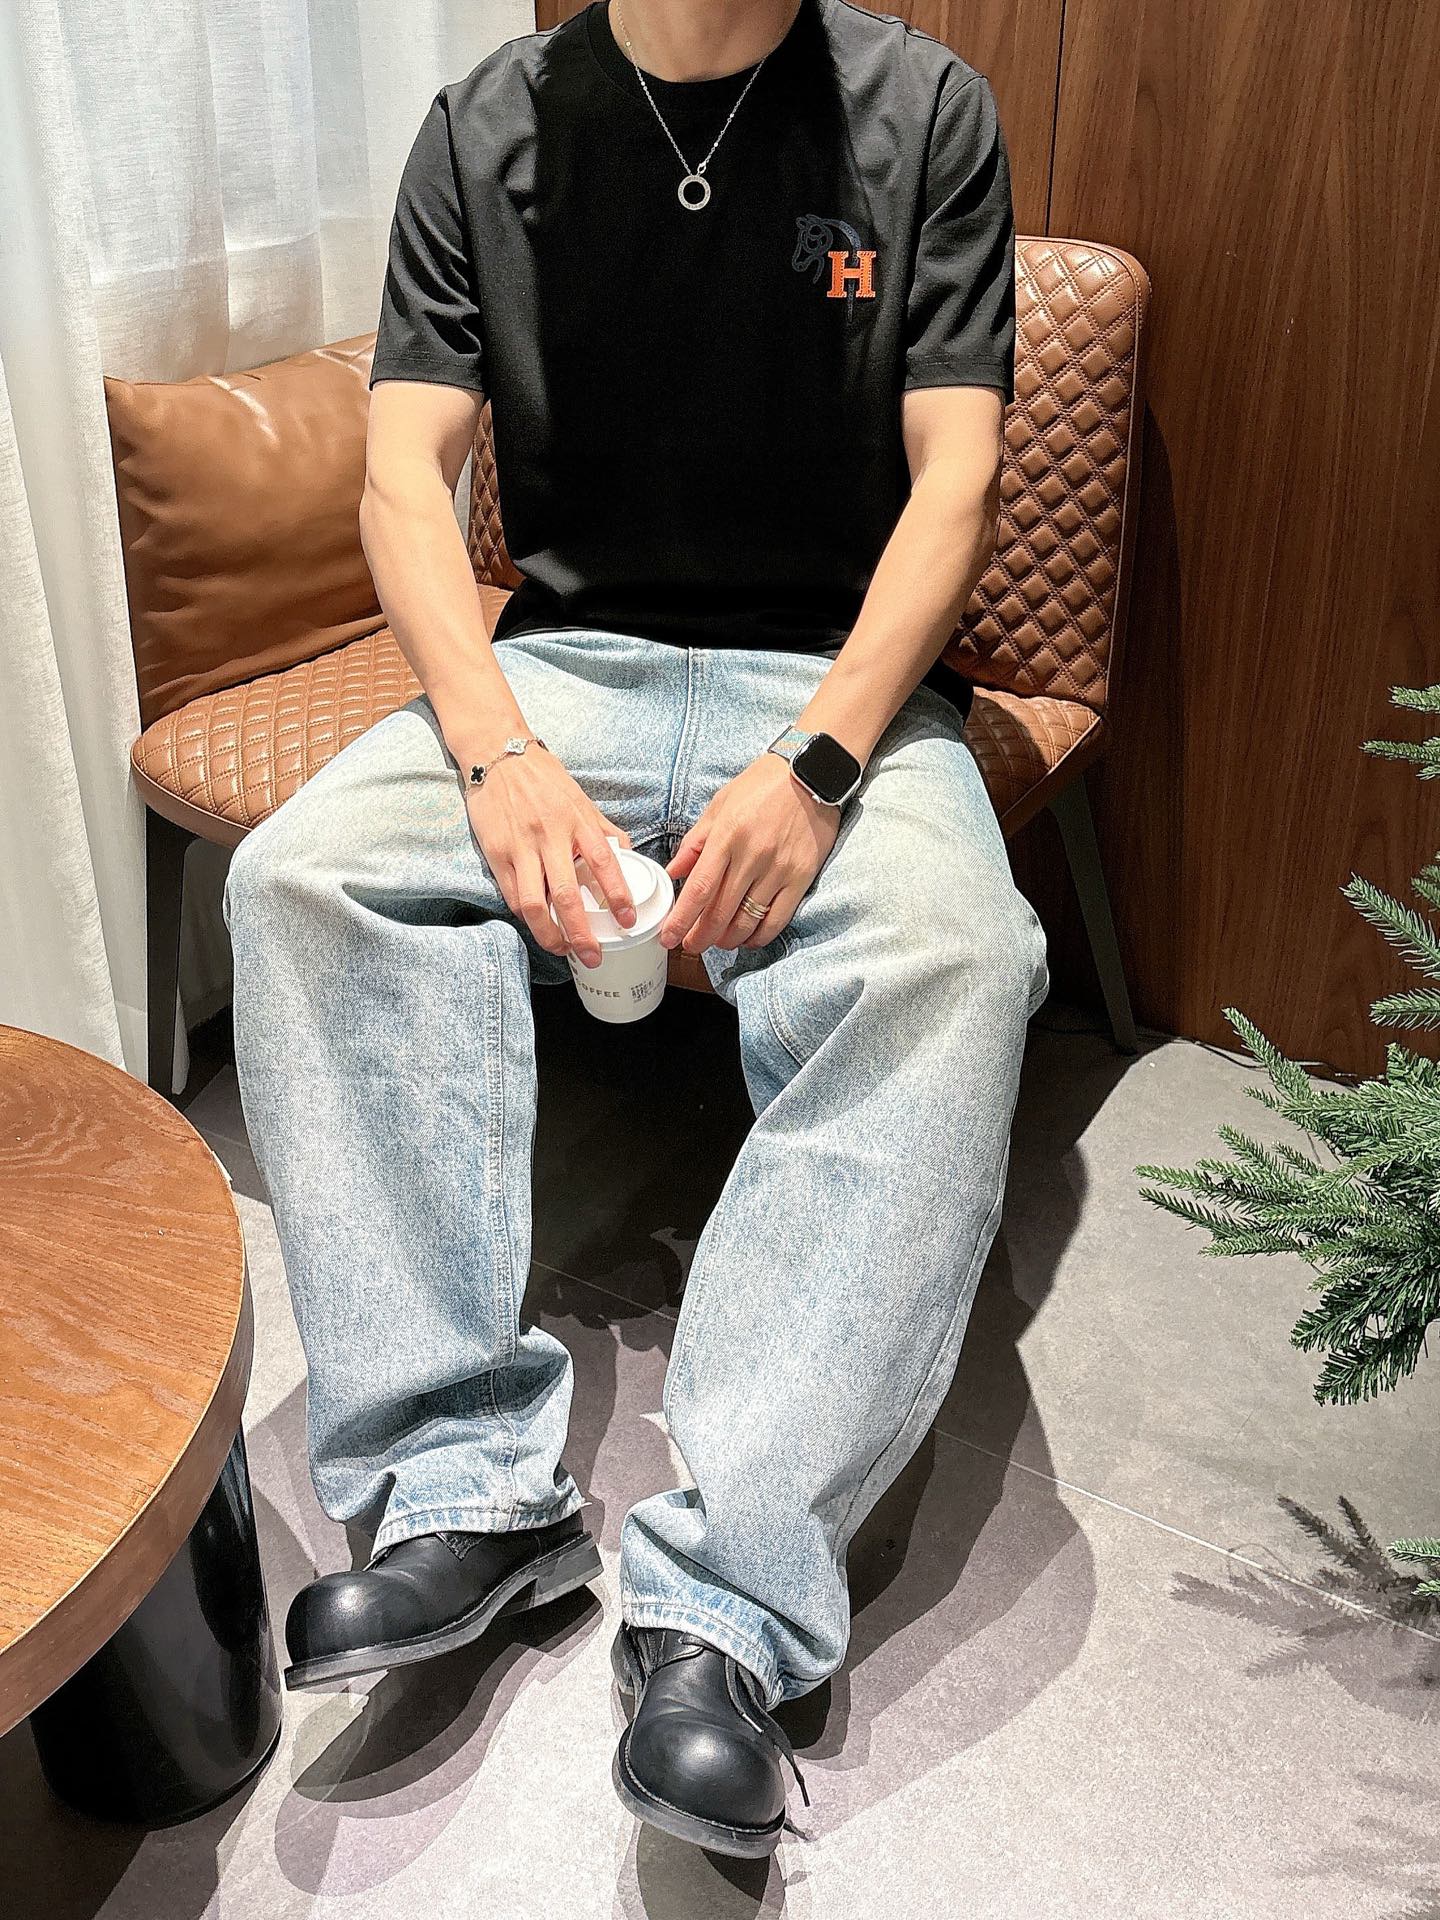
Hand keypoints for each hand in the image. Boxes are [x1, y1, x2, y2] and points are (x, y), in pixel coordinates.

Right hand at [466, 746, 633, 968]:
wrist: (497, 755)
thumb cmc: (542, 778)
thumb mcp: (581, 799)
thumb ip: (604, 830)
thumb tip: (629, 855)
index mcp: (577, 821)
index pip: (604, 864)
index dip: (618, 896)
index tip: (627, 919)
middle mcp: (550, 836)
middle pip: (566, 895)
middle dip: (581, 932)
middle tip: (592, 956)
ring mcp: (520, 847)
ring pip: (534, 904)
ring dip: (550, 934)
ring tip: (564, 950)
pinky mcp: (497, 854)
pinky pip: (513, 895)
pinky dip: (528, 917)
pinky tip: (540, 927)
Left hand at [662, 753, 841, 954]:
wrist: (811, 773)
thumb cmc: (761, 786)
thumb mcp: (720, 805)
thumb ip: (695, 842)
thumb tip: (673, 872)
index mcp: (727, 836)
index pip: (699, 889)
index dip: (681, 920)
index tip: (669, 937)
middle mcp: (752, 856)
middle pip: (720, 912)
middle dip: (701, 937)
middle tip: (691, 947)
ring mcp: (779, 869)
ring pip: (748, 920)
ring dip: (728, 939)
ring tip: (718, 942)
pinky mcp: (801, 877)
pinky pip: (778, 918)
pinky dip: (760, 935)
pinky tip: (748, 937)